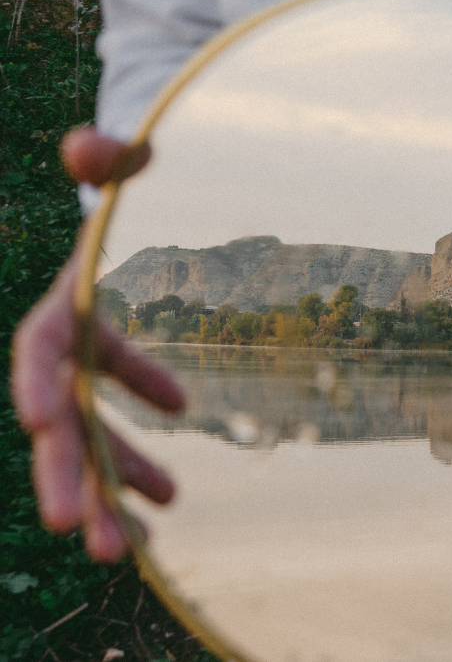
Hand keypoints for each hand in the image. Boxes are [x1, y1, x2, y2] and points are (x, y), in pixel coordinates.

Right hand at [11, 127, 180, 561]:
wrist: (113, 208)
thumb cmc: (117, 180)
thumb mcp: (118, 162)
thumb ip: (107, 156)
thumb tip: (88, 147)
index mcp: (60, 303)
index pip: (40, 347)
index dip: (40, 381)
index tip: (46, 423)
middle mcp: (63, 347)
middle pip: (63, 421)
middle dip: (73, 477)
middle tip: (93, 539)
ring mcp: (84, 367)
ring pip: (92, 440)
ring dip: (113, 490)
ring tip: (142, 546)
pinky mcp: (106, 374)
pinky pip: (119, 425)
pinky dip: (140, 457)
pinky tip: (168, 497)